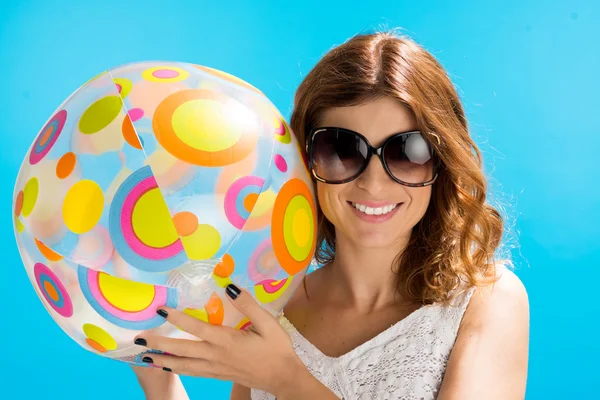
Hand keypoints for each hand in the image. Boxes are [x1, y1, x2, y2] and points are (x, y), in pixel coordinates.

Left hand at [133, 284, 304, 395]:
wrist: (283, 377)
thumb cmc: (277, 349)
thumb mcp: (268, 323)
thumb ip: (247, 304)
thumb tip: (229, 287)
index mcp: (226, 340)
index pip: (195, 327)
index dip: (176, 317)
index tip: (160, 309)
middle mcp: (216, 355)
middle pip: (181, 350)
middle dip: (159, 344)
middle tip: (138, 339)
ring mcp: (216, 368)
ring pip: (183, 365)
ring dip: (162, 360)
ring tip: (144, 356)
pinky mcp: (218, 375)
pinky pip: (193, 372)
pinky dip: (177, 370)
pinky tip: (168, 367)